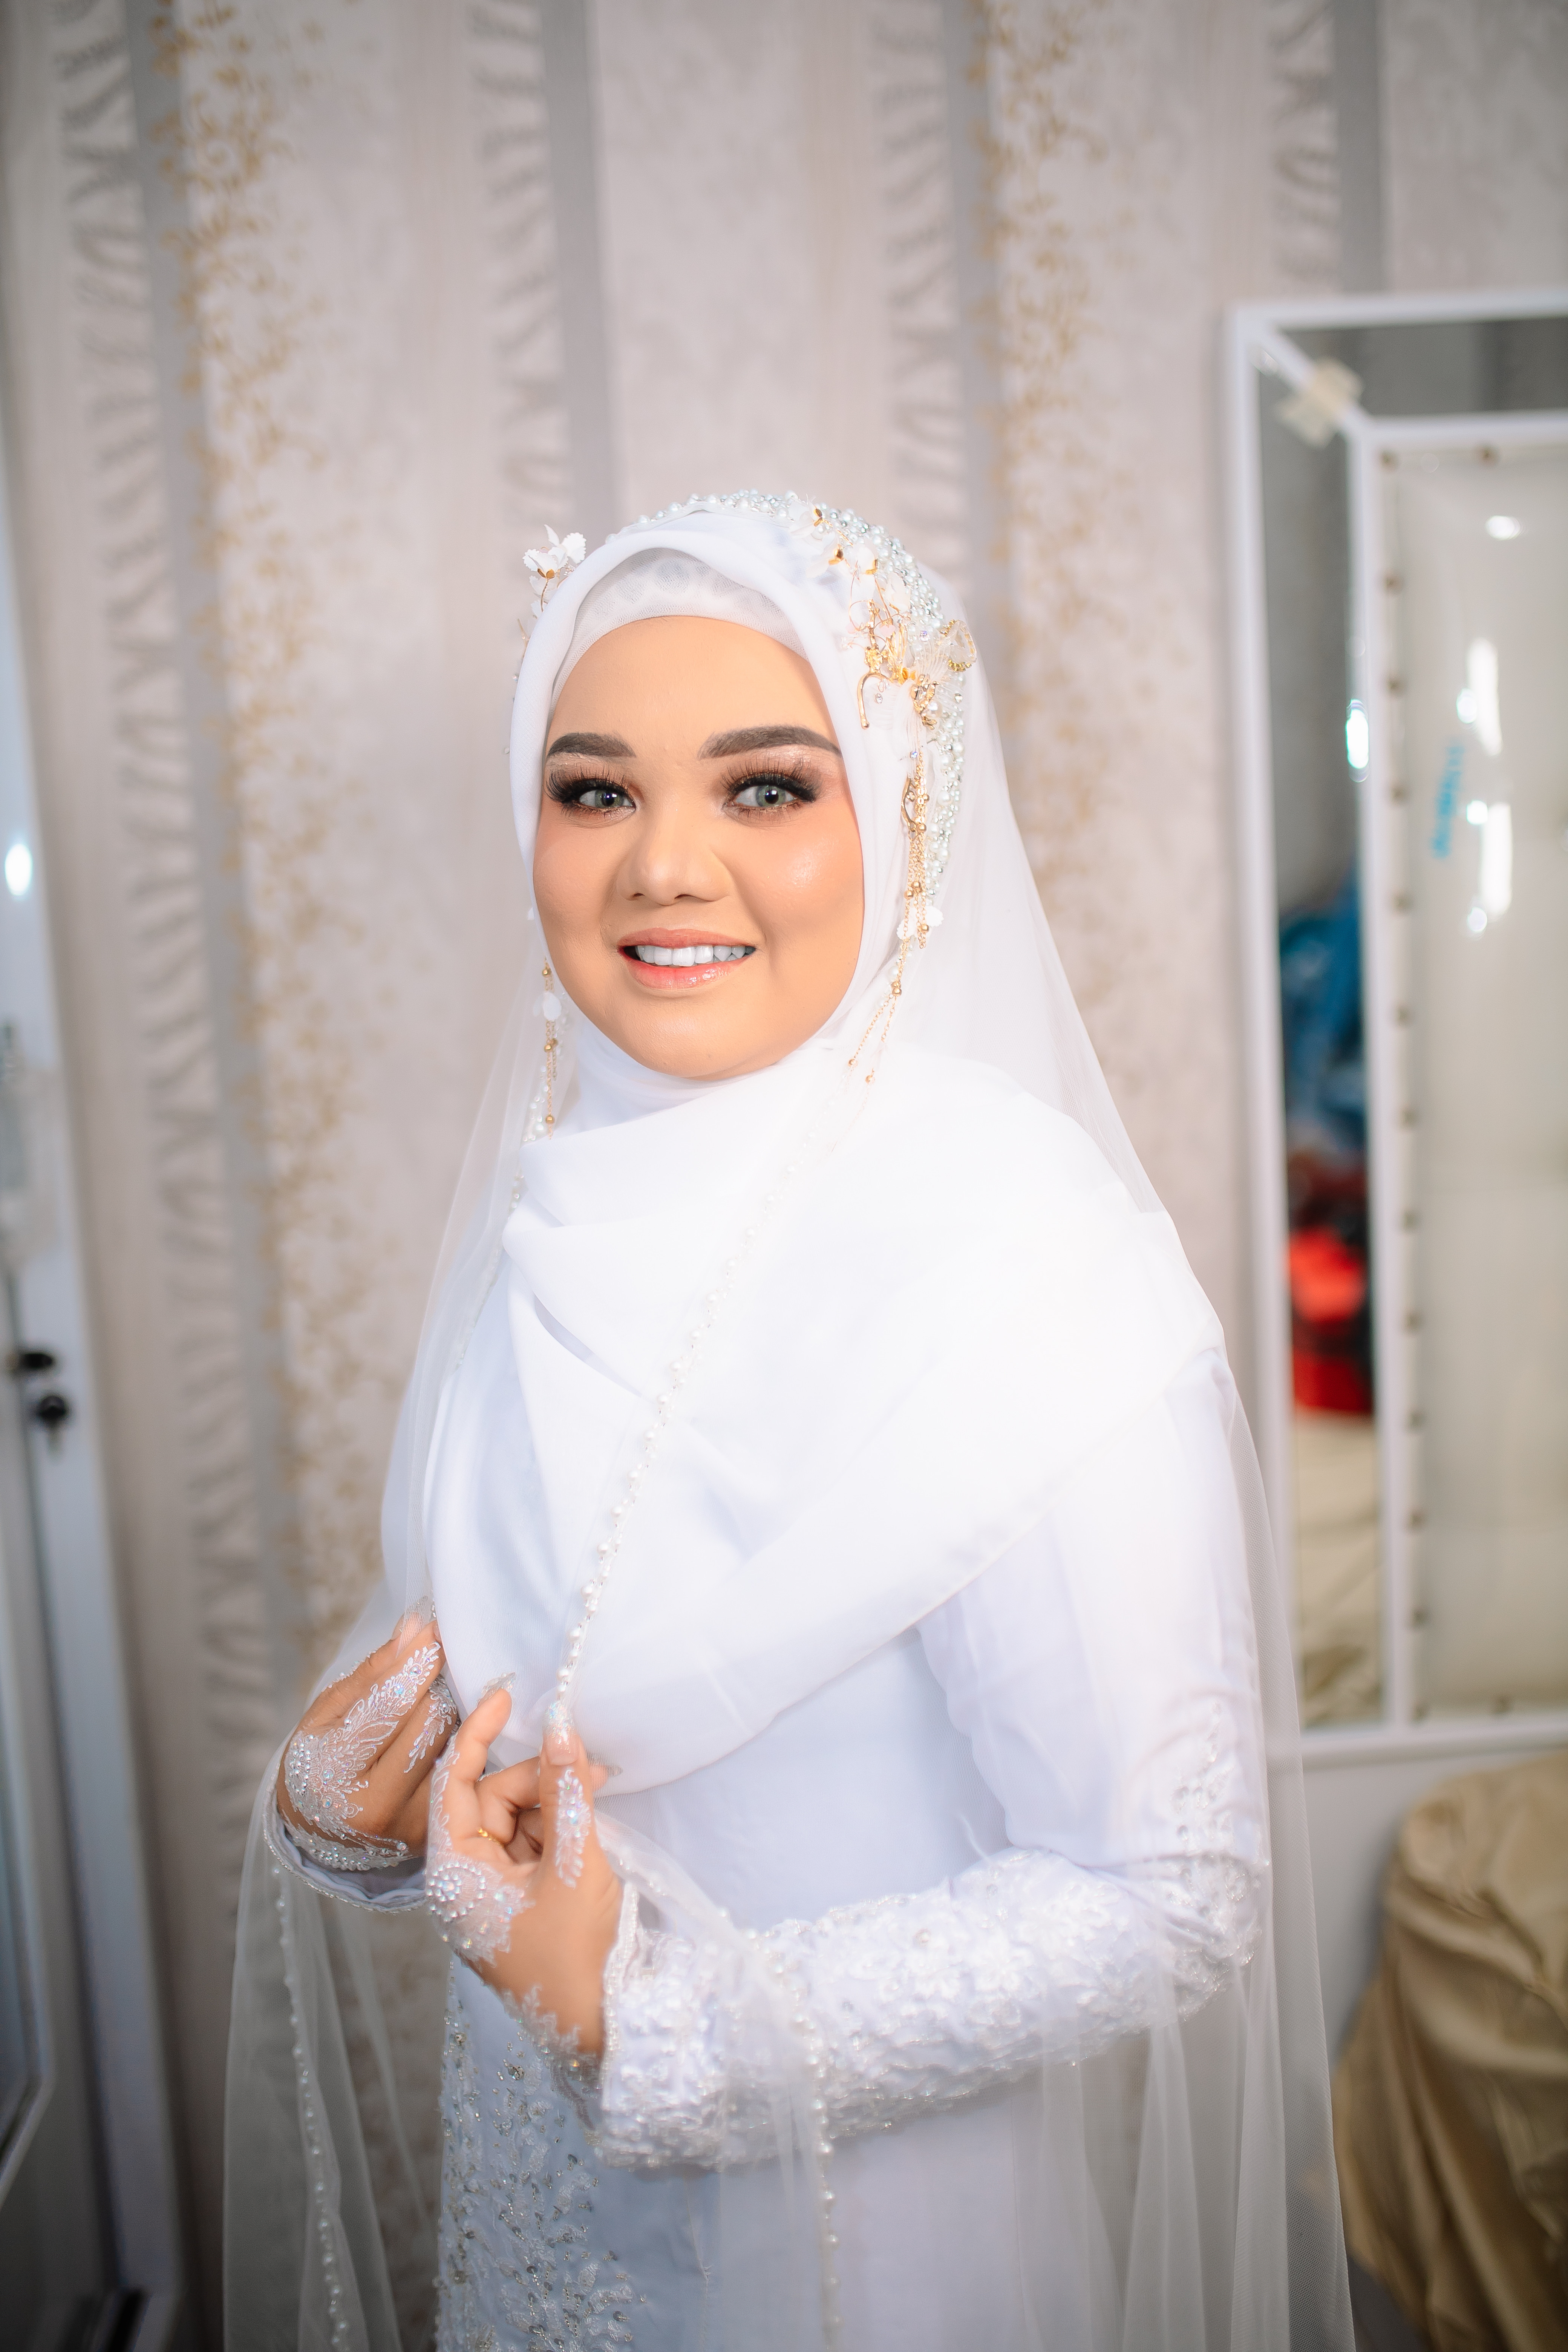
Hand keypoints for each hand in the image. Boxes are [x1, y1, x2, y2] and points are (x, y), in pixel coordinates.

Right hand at [276, 1609, 456, 1869]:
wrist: (317, 1828)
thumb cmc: (319, 1759)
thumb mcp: (327, 1713)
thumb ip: (373, 1672)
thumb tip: (416, 1627)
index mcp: (335, 1771)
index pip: (389, 1705)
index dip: (417, 1663)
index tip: (436, 1631)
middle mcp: (375, 1804)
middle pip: (428, 1722)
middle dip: (435, 1685)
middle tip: (435, 1664)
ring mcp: (409, 1822)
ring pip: (452, 1742)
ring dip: (450, 1710)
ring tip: (433, 1698)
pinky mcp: (436, 1830)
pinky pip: (461, 1767)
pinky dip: (458, 1741)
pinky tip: (444, 1730)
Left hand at [428, 1689, 619, 2054]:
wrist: (600, 2028)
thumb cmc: (574, 1955)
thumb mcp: (573, 1863)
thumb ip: (565, 1792)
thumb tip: (560, 1726)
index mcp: (453, 1876)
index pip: (453, 1785)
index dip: (476, 1734)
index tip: (502, 1694)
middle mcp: (461, 1883)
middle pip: (490, 1801)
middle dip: (537, 1775)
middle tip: (586, 1762)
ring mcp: (489, 1895)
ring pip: (515, 1820)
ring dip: (553, 1798)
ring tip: (597, 1787)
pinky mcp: (516, 1903)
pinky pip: (530, 1844)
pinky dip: (556, 1824)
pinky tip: (588, 1810)